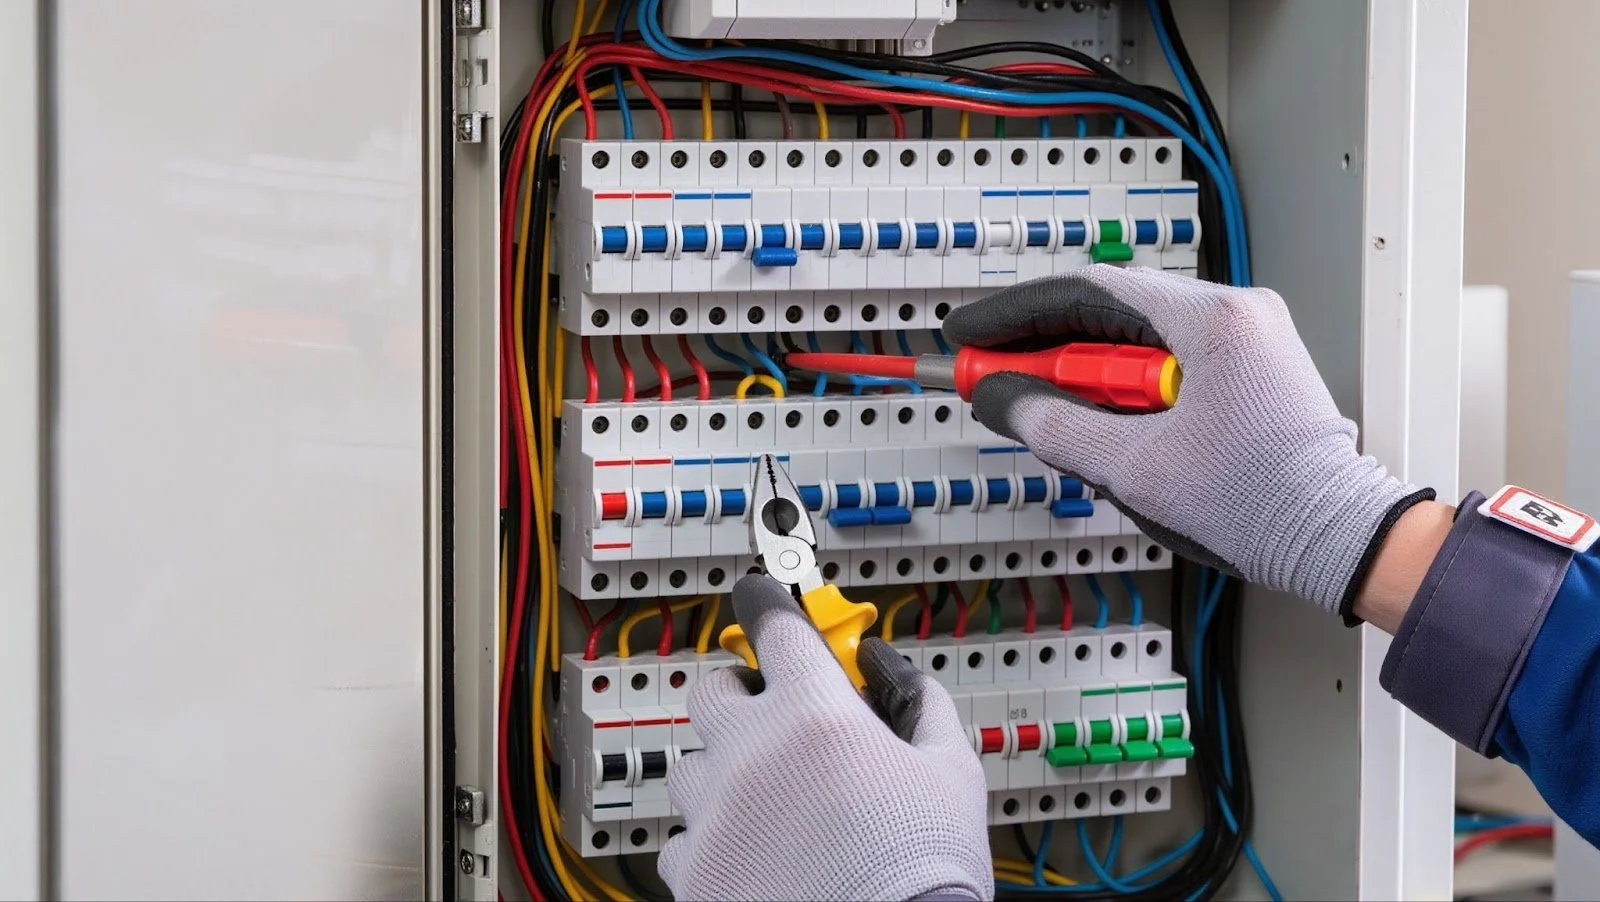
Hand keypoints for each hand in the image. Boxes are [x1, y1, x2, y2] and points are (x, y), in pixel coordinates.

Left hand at [659, 574, 992, 900]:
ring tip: (764, 799)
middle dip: (738, 694)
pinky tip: (748, 854)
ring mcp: (716, 816)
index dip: (769, 605)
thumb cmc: (927, 873)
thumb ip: (920, 704)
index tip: (762, 598)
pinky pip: (680, 841)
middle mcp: (751, 755)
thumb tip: (894, 670)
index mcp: (815, 716)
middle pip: (710, 691)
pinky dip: (708, 841)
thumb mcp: (951, 773)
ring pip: (689, 768)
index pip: (774, 625)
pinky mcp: (696, 874)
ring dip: (721, 772)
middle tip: (768, 713)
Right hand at [942, 265, 1431, 616]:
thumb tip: (1003, 399)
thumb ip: (1056, 427)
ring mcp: (1246, 340)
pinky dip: (1120, 389)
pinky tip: (1095, 420)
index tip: (974, 336)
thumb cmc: (1263, 503)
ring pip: (1135, 339)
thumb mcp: (1136, 468)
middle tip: (992, 377)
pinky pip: (1164, 362)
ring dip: (1082, 373)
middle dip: (1043, 347)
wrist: (1340, 540)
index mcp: (1213, 319)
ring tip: (1042, 410)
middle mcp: (1235, 314)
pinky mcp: (1248, 370)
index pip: (1088, 290)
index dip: (1017, 314)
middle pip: (1110, 311)